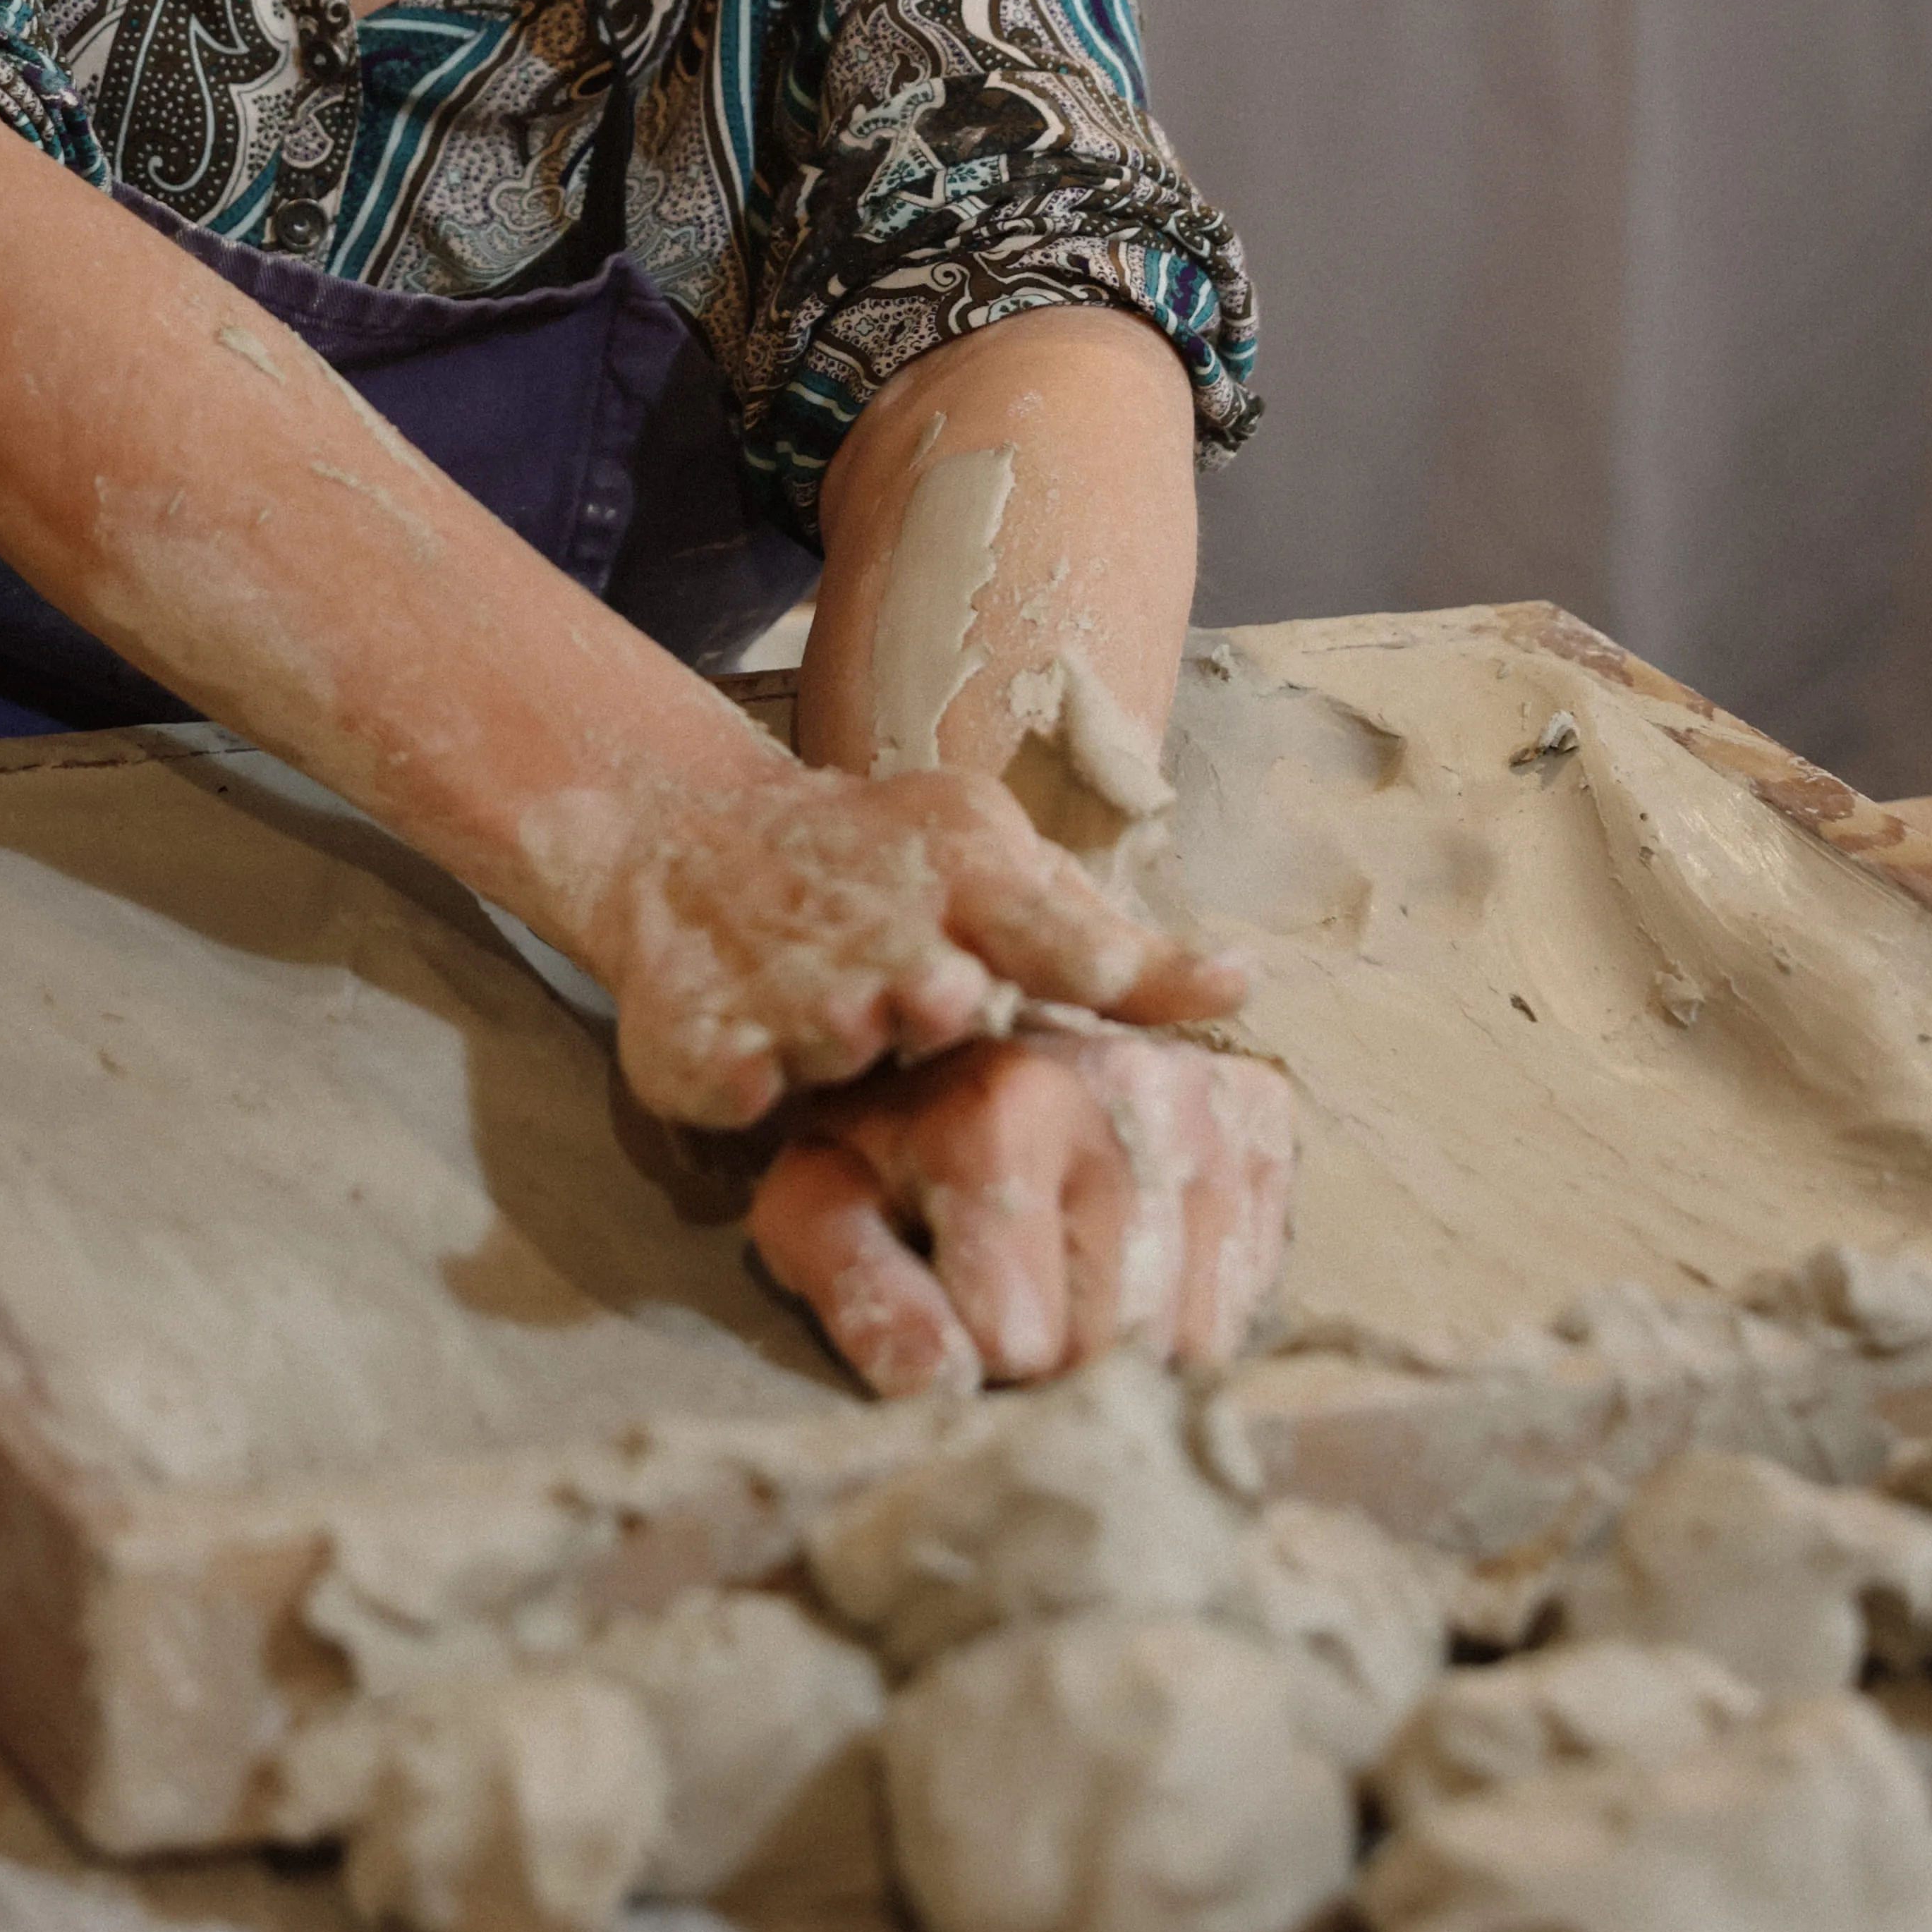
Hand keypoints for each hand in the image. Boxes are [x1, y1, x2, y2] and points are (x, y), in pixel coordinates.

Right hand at [586, 759, 1250, 1132]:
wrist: (686, 840)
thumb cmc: (881, 870)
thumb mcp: (996, 868)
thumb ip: (1114, 941)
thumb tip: (1244, 982)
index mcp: (961, 868)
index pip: (1051, 928)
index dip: (1083, 966)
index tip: (1090, 987)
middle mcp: (874, 922)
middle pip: (937, 1000)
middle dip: (932, 1009)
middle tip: (917, 1000)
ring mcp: (782, 980)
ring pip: (842, 1050)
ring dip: (842, 1054)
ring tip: (824, 1017)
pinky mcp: (700, 1039)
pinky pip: (745, 1091)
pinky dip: (748, 1082)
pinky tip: (750, 1053)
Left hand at [748, 1025, 1298, 1398]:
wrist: (981, 1017)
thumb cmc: (890, 1135)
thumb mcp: (825, 1201)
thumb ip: (861, 1292)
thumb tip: (942, 1384)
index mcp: (1002, 1109)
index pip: (1020, 1343)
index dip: (975, 1356)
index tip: (951, 1308)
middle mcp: (1128, 1090)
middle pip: (1108, 1346)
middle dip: (1053, 1359)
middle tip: (1014, 1296)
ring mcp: (1211, 1104)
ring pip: (1191, 1336)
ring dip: (1125, 1341)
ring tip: (1070, 1272)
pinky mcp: (1265, 1123)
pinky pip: (1247, 1297)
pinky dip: (1190, 1306)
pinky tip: (1133, 1252)